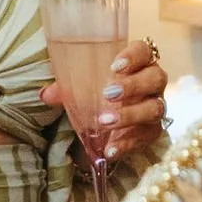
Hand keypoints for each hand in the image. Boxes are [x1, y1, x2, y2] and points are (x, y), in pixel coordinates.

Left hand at [41, 39, 166, 165]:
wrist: (105, 125)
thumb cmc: (96, 94)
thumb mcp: (81, 88)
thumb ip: (66, 88)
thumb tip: (46, 94)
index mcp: (137, 64)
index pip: (144, 51)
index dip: (134, 56)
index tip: (115, 66)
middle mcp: (152, 83)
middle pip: (155, 78)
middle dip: (133, 85)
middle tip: (108, 94)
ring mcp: (154, 107)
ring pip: (154, 108)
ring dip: (129, 115)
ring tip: (104, 121)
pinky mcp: (151, 132)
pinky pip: (146, 137)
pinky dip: (126, 144)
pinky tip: (109, 150)